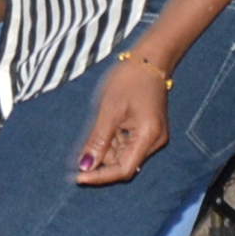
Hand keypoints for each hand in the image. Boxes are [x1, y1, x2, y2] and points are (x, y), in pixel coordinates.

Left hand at [76, 50, 171, 183]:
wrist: (149, 59)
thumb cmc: (129, 79)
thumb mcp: (109, 110)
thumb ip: (98, 141)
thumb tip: (85, 166)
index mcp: (149, 136)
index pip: (123, 169)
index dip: (100, 176)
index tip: (78, 176)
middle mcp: (155, 141)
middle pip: (124, 164)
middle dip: (102, 157)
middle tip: (87, 140)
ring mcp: (153, 136)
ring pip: (124, 155)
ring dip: (107, 147)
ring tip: (102, 122)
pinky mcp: (149, 131)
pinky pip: (128, 145)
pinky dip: (114, 140)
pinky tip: (109, 123)